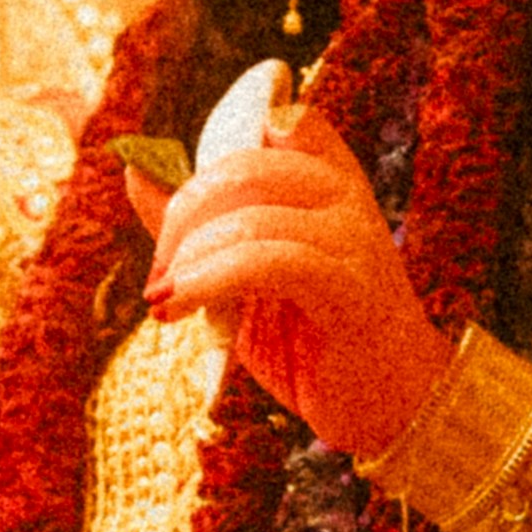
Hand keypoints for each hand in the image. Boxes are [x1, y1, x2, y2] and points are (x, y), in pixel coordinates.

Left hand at [134, 110, 450, 456]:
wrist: (395, 409)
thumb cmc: (316, 343)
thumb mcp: (247, 279)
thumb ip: (200, 227)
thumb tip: (136, 171)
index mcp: (333, 185)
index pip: (288, 122)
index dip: (231, 139)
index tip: (188, 205)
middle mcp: (350, 199)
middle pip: (245, 166)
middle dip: (182, 217)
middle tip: (159, 275)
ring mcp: (355, 241)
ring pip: (249, 218)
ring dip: (187, 261)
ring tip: (164, 303)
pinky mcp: (348, 289)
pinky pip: (267, 262)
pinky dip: (207, 282)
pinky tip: (177, 310)